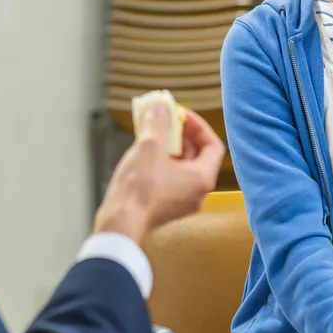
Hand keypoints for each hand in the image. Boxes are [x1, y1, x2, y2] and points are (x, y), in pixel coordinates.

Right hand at [94, 105, 225, 243]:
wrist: (119, 225)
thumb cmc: (138, 190)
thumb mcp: (149, 146)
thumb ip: (158, 123)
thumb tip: (160, 107)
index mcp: (202, 178)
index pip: (213, 145)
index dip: (198, 126)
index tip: (181, 116)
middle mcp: (197, 193)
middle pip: (197, 156)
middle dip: (181, 135)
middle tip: (164, 121)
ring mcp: (182, 202)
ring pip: (182, 168)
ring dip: (169, 148)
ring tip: (151, 135)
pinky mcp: (166, 208)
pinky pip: (170, 179)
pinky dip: (161, 164)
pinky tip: (143, 155)